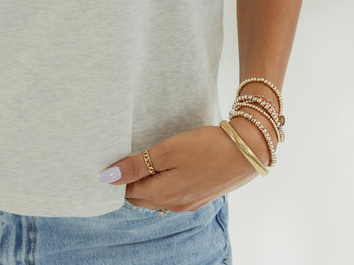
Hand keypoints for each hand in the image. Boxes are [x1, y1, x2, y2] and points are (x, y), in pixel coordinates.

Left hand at [99, 124, 264, 212]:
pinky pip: (173, 194)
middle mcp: (173, 205)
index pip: (127, 191)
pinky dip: (164, 182)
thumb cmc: (206, 147)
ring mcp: (188, 203)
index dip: (117, 177)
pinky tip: (168, 167)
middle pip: (140, 196)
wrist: (246, 151)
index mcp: (162, 195)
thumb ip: (137, 165)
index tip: (112, 160)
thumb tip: (107, 177)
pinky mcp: (201, 196)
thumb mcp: (167, 151)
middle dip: (130, 182)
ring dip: (147, 182)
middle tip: (124, 158)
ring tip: (143, 160)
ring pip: (157, 196)